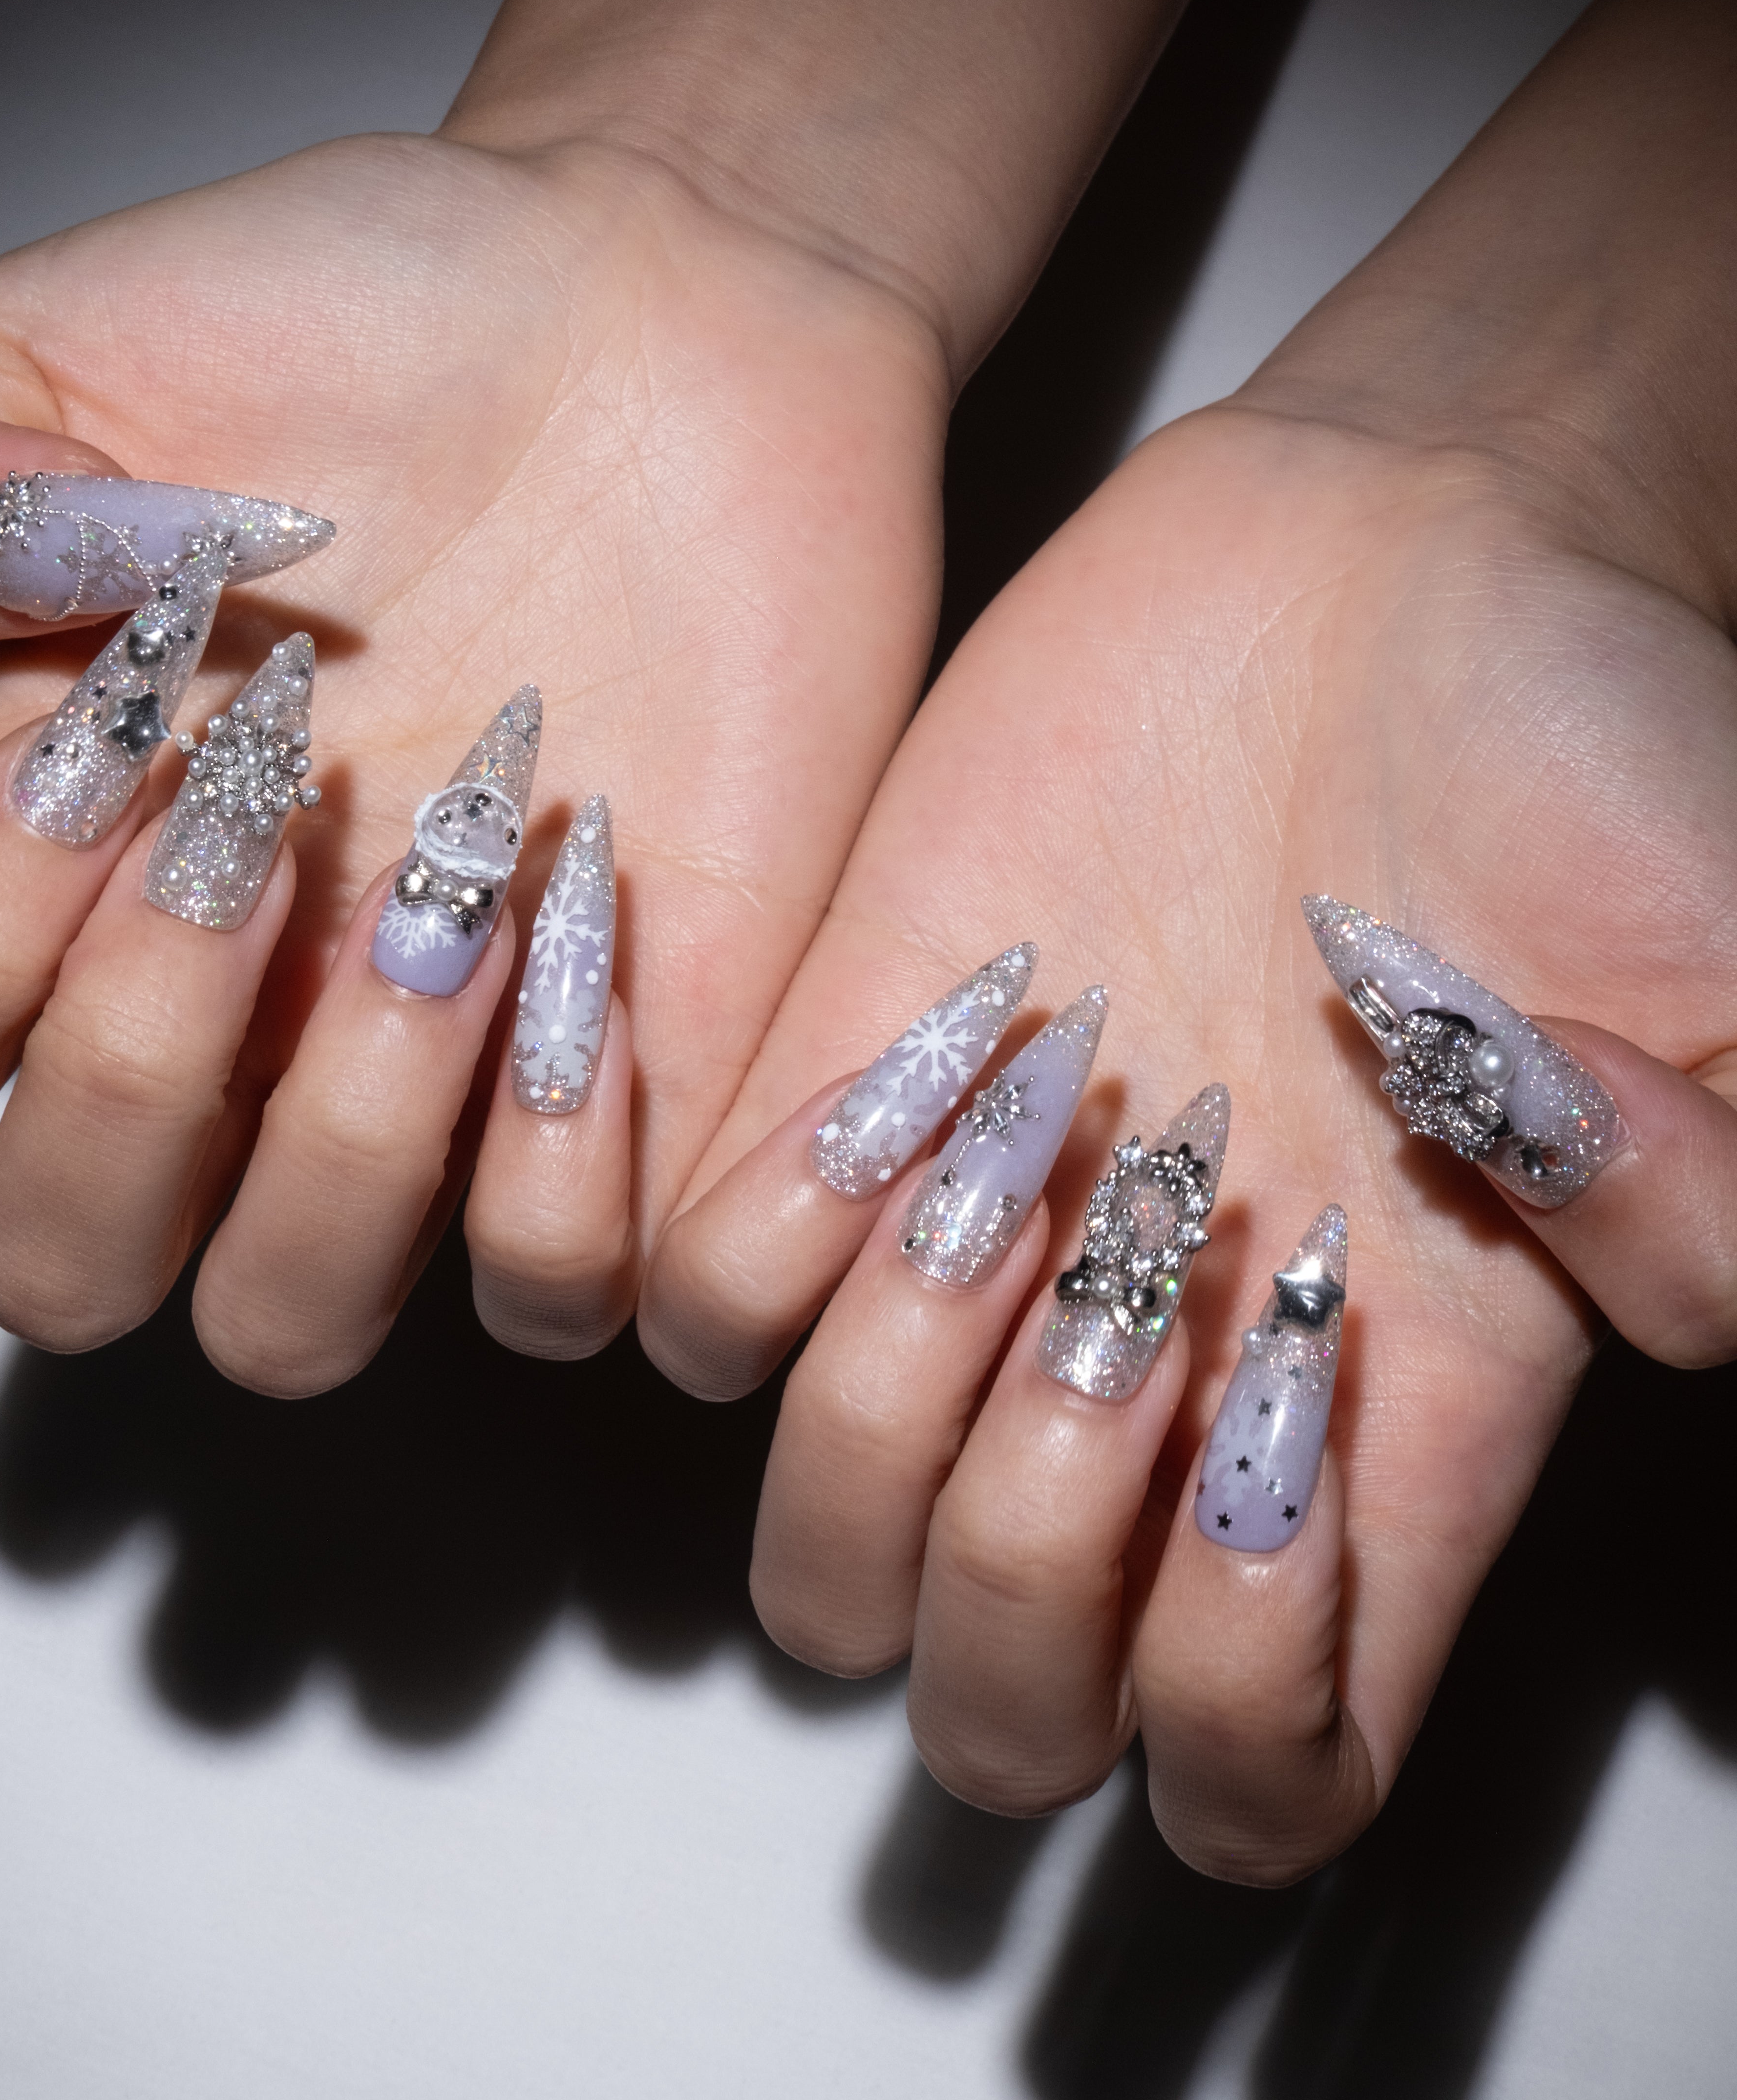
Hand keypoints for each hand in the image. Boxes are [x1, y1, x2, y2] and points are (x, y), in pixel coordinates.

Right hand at [0, 0, 1345, 1377]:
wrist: (663, 310)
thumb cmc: (380, 318)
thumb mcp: (80, 332)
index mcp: (67, 865)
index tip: (92, 753)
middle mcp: (231, 1008)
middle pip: (67, 1263)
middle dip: (125, 1090)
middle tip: (253, 844)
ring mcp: (431, 1074)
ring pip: (295, 1317)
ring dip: (344, 1151)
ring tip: (448, 909)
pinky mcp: (641, 1090)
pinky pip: (561, 1288)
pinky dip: (560, 1177)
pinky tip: (595, 943)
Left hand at [642, 0, 1736, 1874]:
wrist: (1388, 560)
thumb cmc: (1580, 756)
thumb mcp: (1718, 973)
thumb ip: (1698, 1199)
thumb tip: (1598, 1292)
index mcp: (1375, 1417)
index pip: (1254, 1765)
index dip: (1234, 1710)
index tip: (1270, 1460)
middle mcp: (1163, 1378)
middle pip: (995, 1696)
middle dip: (1018, 1565)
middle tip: (1123, 1321)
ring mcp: (984, 1255)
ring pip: (819, 1538)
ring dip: (885, 1395)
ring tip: (1010, 1171)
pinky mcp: (836, 1104)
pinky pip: (693, 1296)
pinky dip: (770, 1224)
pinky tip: (911, 1069)